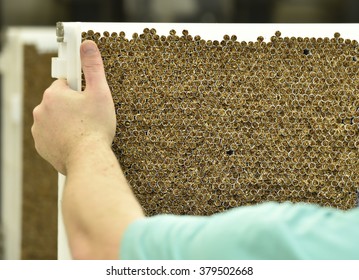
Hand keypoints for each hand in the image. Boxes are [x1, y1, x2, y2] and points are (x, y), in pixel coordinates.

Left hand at [32, 40, 115, 174]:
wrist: (88, 159)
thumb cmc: (94, 128)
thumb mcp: (100, 93)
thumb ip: (93, 67)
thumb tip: (87, 46)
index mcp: (53, 95)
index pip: (65, 83)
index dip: (80, 90)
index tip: (86, 97)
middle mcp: (42, 111)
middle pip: (60, 102)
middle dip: (73, 106)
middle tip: (89, 115)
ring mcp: (40, 129)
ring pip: (55, 118)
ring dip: (66, 121)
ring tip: (83, 129)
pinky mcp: (42, 145)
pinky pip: (52, 134)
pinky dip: (61, 136)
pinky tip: (75, 139)